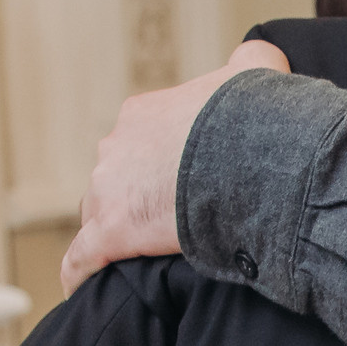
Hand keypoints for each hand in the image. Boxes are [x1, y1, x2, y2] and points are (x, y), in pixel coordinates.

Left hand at [60, 40, 288, 294]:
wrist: (248, 156)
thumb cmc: (253, 118)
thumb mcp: (258, 73)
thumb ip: (254, 62)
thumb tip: (263, 58)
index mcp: (144, 113)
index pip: (139, 141)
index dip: (161, 164)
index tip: (184, 182)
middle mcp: (116, 147)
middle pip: (115, 178)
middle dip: (135, 197)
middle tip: (172, 221)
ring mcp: (108, 189)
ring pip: (98, 214)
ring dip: (116, 231)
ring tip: (140, 257)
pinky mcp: (111, 231)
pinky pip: (83, 257)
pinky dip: (83, 272)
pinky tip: (84, 287)